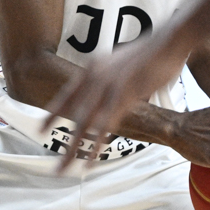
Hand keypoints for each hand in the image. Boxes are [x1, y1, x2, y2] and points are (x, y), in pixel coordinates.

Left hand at [45, 31, 188, 162]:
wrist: (169, 41)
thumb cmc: (150, 53)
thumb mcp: (121, 65)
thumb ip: (110, 79)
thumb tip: (108, 95)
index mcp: (92, 68)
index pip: (67, 95)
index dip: (53, 113)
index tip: (41, 129)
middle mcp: (95, 77)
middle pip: (73, 115)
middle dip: (63, 142)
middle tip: (56, 163)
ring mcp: (108, 86)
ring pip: (85, 124)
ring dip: (74, 148)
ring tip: (65, 167)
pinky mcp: (123, 95)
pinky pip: (105, 125)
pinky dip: (97, 144)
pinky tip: (90, 159)